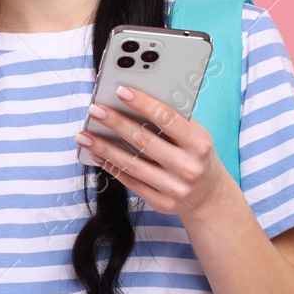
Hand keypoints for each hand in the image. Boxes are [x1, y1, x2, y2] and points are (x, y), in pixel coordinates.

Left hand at [73, 85, 233, 219]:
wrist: (210, 196)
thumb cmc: (196, 156)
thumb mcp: (195, 136)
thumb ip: (171, 120)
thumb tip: (133, 99)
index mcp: (199, 144)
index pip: (167, 118)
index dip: (142, 103)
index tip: (120, 91)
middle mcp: (188, 167)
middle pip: (143, 141)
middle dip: (115, 123)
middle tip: (94, 110)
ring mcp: (174, 188)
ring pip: (131, 164)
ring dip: (103, 148)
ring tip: (84, 135)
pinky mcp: (161, 203)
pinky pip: (130, 182)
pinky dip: (110, 167)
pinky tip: (96, 155)